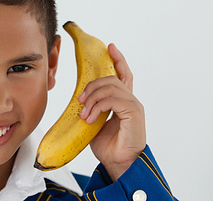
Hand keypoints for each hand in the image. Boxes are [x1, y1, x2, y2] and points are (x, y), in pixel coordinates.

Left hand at [78, 43, 145, 181]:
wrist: (119, 165)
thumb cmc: (108, 147)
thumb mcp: (95, 123)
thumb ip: (93, 109)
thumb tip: (79, 102)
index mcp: (123, 101)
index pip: (123, 74)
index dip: (118, 59)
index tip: (109, 46)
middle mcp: (131, 100)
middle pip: (111, 78)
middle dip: (92, 86)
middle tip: (80, 101)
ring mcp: (134, 106)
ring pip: (110, 87)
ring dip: (92, 98)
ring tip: (84, 114)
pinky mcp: (133, 113)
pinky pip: (113, 100)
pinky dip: (98, 107)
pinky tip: (90, 119)